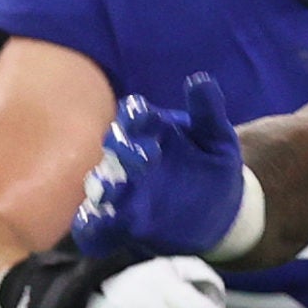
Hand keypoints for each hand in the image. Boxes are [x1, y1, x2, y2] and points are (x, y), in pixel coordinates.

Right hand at [74, 75, 246, 258]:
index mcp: (151, 129)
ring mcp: (120, 189)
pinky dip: (90, 228)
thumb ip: (208, 111)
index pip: (134, 115)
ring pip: (99, 185)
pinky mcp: (117, 223)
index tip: (147, 123)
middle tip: (145, 163)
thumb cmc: (213, 165)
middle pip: (115, 147)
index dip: (136, 117)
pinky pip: (93, 226)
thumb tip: (200, 79)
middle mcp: (128, 156)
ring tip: (112, 194)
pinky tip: (97, 228)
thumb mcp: (218, 139)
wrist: (218, 212)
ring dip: (103, 188)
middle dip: (123, 152)